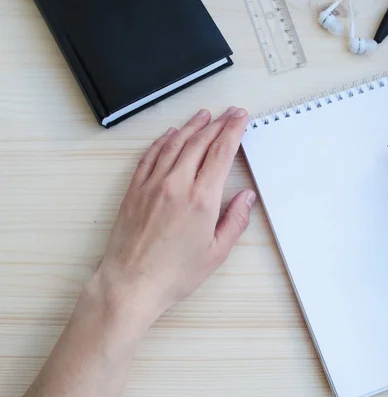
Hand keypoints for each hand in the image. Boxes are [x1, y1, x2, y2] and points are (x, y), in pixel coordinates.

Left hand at [88, 106, 254, 328]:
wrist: (131, 283)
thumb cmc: (173, 273)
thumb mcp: (216, 252)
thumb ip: (235, 221)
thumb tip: (246, 198)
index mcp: (201, 199)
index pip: (221, 152)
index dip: (233, 130)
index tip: (240, 118)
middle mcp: (177, 184)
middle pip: (200, 142)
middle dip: (218, 123)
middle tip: (229, 113)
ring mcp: (153, 184)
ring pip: (175, 143)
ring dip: (192, 126)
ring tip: (204, 115)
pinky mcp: (135, 189)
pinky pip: (151, 156)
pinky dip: (163, 140)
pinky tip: (170, 134)